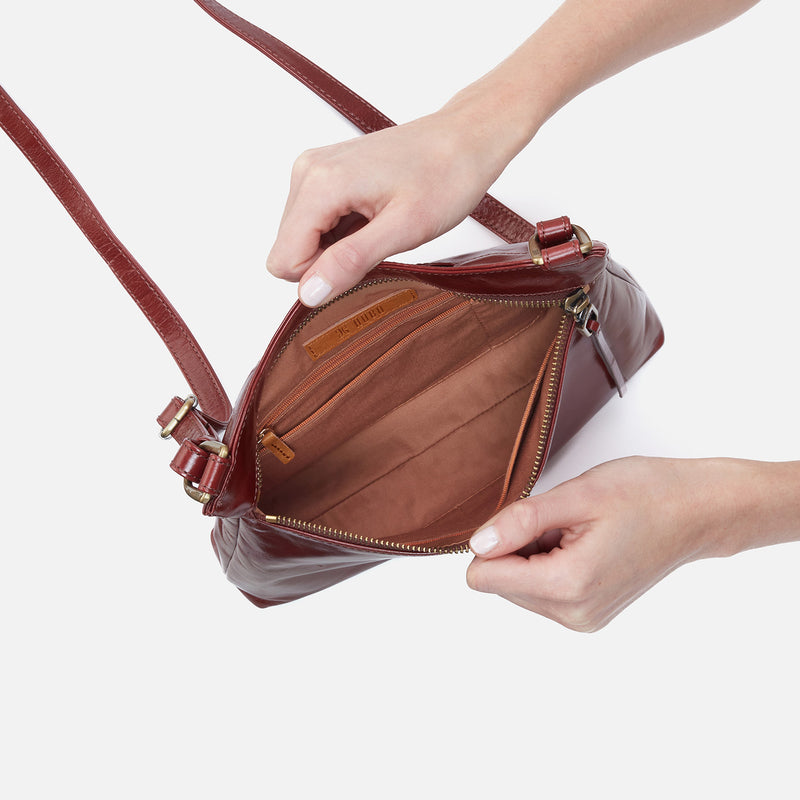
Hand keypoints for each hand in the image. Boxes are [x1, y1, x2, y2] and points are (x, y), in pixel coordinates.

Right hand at [265, 107, 510, 305]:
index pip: (284, 261)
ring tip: (379, 226)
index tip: (365, 259)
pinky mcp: (324, 172)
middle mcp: (307, 171)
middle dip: (330, 260)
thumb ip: (350, 261)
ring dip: (337, 247)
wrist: (466, 138)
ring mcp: (313, 169)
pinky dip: (342, 231)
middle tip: (378, 241)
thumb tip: (310, 294)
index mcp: (320, 184)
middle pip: (289, 250)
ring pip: (301, 238)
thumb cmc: (446, 177)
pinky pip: (314, 221)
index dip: (323, 275)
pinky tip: (374, 216)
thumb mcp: (404, 229)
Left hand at [466, 456, 798, 630]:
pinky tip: (583, 542)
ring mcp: (582, 618)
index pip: (482, 577)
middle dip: (518, 545)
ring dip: (535, 553)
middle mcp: (573, 613)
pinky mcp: (588, 614)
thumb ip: (520, 521)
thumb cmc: (646, 495)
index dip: (494, 539)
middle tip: (563, 522)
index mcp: (568, 585)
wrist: (696, 511)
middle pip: (499, 582)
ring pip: (518, 585)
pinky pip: (542, 589)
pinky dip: (550, 562)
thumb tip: (478, 544)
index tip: (526, 518)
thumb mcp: (576, 495)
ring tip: (577, 531)